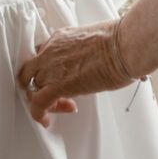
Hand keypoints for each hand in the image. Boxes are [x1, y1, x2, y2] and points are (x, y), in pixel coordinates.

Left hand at [18, 18, 137, 126]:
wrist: (125, 46)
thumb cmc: (121, 42)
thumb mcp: (97, 42)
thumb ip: (88, 53)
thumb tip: (95, 64)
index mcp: (62, 38)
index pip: (44, 54)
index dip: (50, 69)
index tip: (62, 76)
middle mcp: (51, 50)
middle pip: (32, 71)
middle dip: (42, 84)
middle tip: (59, 94)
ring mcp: (51, 67)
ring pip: (32, 87)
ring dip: (44, 99)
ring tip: (63, 106)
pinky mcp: (57, 85)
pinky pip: (38, 103)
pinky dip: (39, 114)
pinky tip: (46, 121)